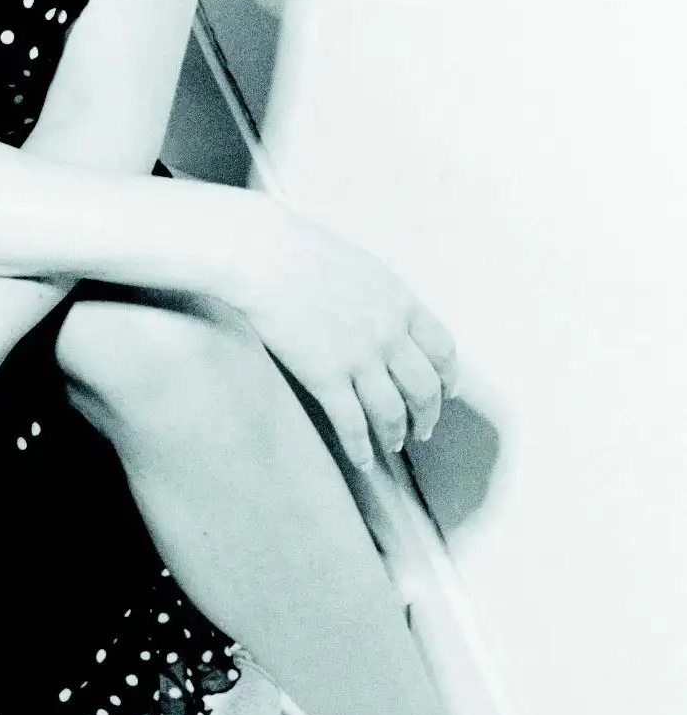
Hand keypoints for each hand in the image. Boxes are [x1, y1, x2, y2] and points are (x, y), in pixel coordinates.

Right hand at [227, 200, 457, 473]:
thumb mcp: (362, 267)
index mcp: (401, 303)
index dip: (449, 378)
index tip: (448, 393)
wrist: (264, 256)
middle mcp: (388, 334)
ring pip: (392, 412)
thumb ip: (384, 298)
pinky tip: (362, 460)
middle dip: (427, 415)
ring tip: (393, 445)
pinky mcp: (325, 376)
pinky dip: (361, 448)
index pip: (443, 350)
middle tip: (422, 430)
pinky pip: (352, 423)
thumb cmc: (303, 253)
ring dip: (396, 434)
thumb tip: (391, 317)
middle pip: (424, 389)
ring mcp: (359, 357)